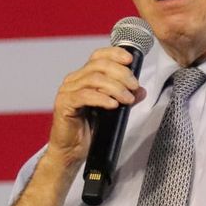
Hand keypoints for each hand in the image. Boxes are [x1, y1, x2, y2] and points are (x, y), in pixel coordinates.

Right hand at [47, 47, 147, 167]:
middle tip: (134, 86)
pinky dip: (102, 98)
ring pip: (94, 79)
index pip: (98, 56)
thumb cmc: (88, 129)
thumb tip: (141, 90)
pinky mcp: (64, 104)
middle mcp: (74, 80)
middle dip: (121, 74)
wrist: (71, 151)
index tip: (130, 59)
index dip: (115, 54)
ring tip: (128, 99)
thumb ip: (125, 97)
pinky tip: (113, 104)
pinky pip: (85, 96)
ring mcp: (67, 91)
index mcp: (83, 76)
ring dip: (115, 87)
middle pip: (99, 65)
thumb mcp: (112, 110)